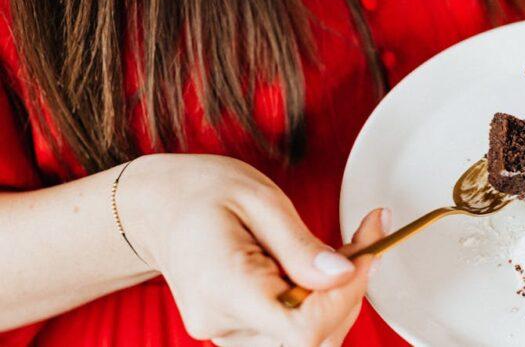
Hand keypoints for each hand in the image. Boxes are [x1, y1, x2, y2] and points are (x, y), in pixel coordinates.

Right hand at [120, 154, 387, 345]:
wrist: (158, 207)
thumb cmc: (203, 192)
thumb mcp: (258, 199)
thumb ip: (300, 244)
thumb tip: (343, 276)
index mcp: (224, 289)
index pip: (302, 329)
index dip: (345, 298)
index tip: (365, 254)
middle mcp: (223, 324)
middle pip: (313, 339)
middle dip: (352, 292)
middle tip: (366, 239)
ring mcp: (230, 335)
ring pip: (312, 340)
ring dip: (341, 297)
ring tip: (344, 250)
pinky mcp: (241, 334)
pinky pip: (296, 331)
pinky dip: (323, 303)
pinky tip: (322, 269)